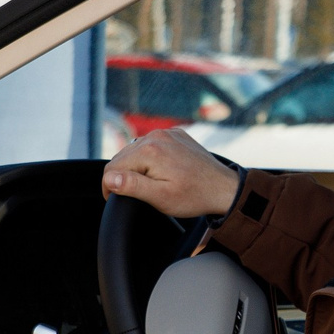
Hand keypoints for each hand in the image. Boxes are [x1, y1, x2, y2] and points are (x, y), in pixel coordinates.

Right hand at [102, 127, 239, 218]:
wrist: (223, 188)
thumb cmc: (194, 196)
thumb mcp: (160, 197)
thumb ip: (132, 186)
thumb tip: (109, 179)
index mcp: (149, 151)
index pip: (112, 167)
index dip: (109, 187)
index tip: (114, 200)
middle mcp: (156, 136)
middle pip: (122, 157)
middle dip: (122, 176)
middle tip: (134, 195)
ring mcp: (167, 133)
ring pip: (135, 149)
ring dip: (135, 166)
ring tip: (149, 184)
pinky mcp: (175, 135)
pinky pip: (152, 144)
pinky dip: (149, 157)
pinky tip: (161, 172)